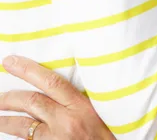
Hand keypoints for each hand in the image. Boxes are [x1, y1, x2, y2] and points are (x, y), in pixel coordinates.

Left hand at [0, 56, 114, 139]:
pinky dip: (21, 137)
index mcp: (81, 106)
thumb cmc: (108, 135)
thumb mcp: (100, 111)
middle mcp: (66, 122)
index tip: (10, 62)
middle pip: (32, 102)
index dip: (28, 70)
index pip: (51, 81)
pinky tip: (13, 134)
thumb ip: (80, 99)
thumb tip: (57, 85)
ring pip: (24, 127)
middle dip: (10, 97)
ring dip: (6, 120)